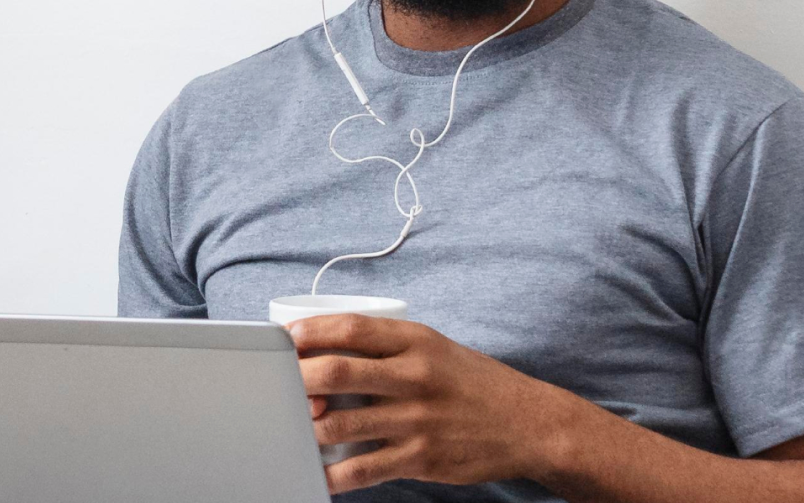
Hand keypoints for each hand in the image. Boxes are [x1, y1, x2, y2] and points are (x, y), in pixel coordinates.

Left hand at [286, 314, 619, 492]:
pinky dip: (332, 475)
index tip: (285, 337)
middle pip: (336, 372)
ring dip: (306, 427)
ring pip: (339, 423)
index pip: (350, 328)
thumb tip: (326, 354)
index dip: (308, 331)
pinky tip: (318, 474)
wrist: (528, 424)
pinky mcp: (419, 457)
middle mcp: (414, 377)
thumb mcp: (436, 350)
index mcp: (416, 341)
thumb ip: (388, 349)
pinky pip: (362, 469)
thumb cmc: (473, 384)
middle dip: (295, 378)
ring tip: (291, 427)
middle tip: (275, 384)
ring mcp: (416, 419)